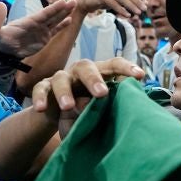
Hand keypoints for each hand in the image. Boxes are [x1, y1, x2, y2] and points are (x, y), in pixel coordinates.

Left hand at [0, 0, 75, 58]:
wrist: (4, 51)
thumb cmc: (0, 41)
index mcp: (27, 22)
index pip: (43, 15)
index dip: (53, 9)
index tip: (63, 2)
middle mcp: (36, 24)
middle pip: (51, 15)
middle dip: (62, 8)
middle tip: (74, 1)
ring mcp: (41, 31)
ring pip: (55, 20)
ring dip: (65, 13)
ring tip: (75, 5)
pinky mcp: (43, 38)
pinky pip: (54, 31)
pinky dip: (62, 26)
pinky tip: (71, 20)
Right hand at [29, 57, 143, 137]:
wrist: (60, 116)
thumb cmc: (88, 110)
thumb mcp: (101, 108)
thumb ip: (111, 105)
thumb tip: (125, 108)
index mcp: (99, 73)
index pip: (113, 64)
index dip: (126, 68)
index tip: (140, 76)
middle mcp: (80, 72)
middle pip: (86, 67)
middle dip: (94, 79)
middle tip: (102, 93)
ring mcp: (62, 78)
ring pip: (62, 78)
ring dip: (65, 92)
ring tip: (68, 107)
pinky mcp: (45, 88)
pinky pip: (41, 89)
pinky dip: (40, 98)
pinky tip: (41, 109)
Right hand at [74, 0, 146, 18]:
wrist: (85, 1)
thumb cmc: (101, 1)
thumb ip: (123, 1)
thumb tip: (136, 8)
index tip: (146, 4)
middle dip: (137, 2)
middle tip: (144, 9)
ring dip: (131, 6)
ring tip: (138, 13)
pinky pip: (114, 4)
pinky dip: (121, 10)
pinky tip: (127, 15)